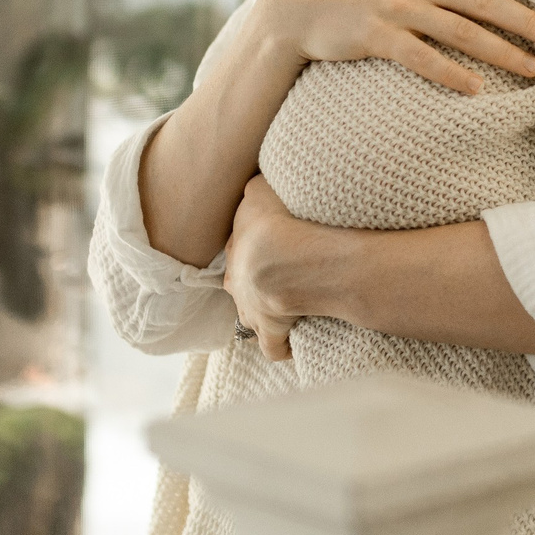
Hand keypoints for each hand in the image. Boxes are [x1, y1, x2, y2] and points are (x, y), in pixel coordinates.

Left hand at [222, 176, 324, 361]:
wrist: (298, 258)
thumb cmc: (286, 219)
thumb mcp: (262, 190)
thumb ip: (255, 188)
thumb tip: (253, 187)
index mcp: (236, 246)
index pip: (238, 244)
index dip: (255, 242)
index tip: (271, 241)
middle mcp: (237, 278)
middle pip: (238, 281)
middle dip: (253, 279)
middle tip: (277, 273)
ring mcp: (252, 307)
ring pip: (247, 315)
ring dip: (260, 311)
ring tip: (282, 306)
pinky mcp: (271, 330)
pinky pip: (272, 347)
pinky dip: (281, 347)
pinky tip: (293, 343)